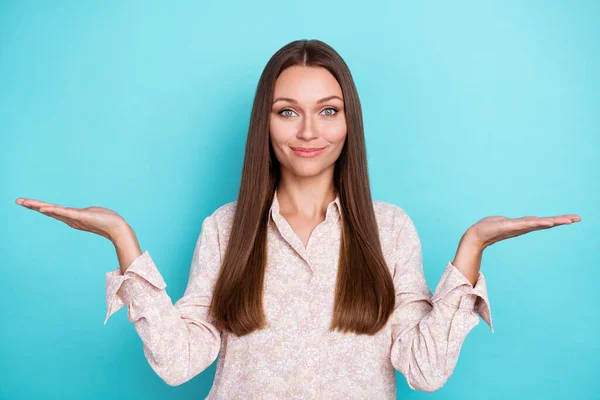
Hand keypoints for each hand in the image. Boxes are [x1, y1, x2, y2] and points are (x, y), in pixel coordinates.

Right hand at [15, 197, 129, 241]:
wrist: (117, 228)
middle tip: (18, 201)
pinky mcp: (81, 217)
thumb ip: (83, 213)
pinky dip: (54, 211)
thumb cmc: (107, 220)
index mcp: (71, 217)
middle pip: (48, 210)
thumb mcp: (91, 214)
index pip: (52, 210)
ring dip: (38, 206)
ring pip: (53, 211)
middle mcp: (70, 219)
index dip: (38, 206)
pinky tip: (44, 208)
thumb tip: (80, 214)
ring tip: (25, 203)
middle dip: (32, 205)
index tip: (26, 202)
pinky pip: (65, 213)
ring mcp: (74, 218)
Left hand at [467, 213, 581, 250]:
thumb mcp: (506, 223)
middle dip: (562, 220)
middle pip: (546, 222)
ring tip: (567, 220)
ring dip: (554, 221)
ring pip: (539, 223)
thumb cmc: (490, 228)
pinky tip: (547, 222)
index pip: (544, 222)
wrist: (476, 234)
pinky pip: (527, 224)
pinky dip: (538, 223)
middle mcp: (523, 227)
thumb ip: (516, 223)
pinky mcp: (510, 226)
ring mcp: (518, 227)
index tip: (572, 218)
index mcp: (524, 225)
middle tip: (578, 218)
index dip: (558, 220)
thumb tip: (521, 222)